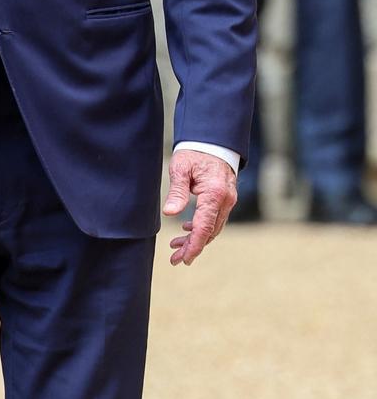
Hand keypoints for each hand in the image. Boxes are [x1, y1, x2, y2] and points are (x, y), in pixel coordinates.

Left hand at [162, 150, 237, 266]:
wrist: (213, 140)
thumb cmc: (195, 152)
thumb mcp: (181, 168)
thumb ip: (177, 192)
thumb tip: (169, 213)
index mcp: (214, 194)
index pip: (204, 227)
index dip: (194, 246)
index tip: (183, 259)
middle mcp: (226, 200)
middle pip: (210, 232)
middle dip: (193, 247)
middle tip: (175, 258)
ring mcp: (228, 200)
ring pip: (213, 227)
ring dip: (196, 238)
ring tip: (176, 246)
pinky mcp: (226, 199)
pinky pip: (215, 218)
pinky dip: (202, 227)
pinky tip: (187, 228)